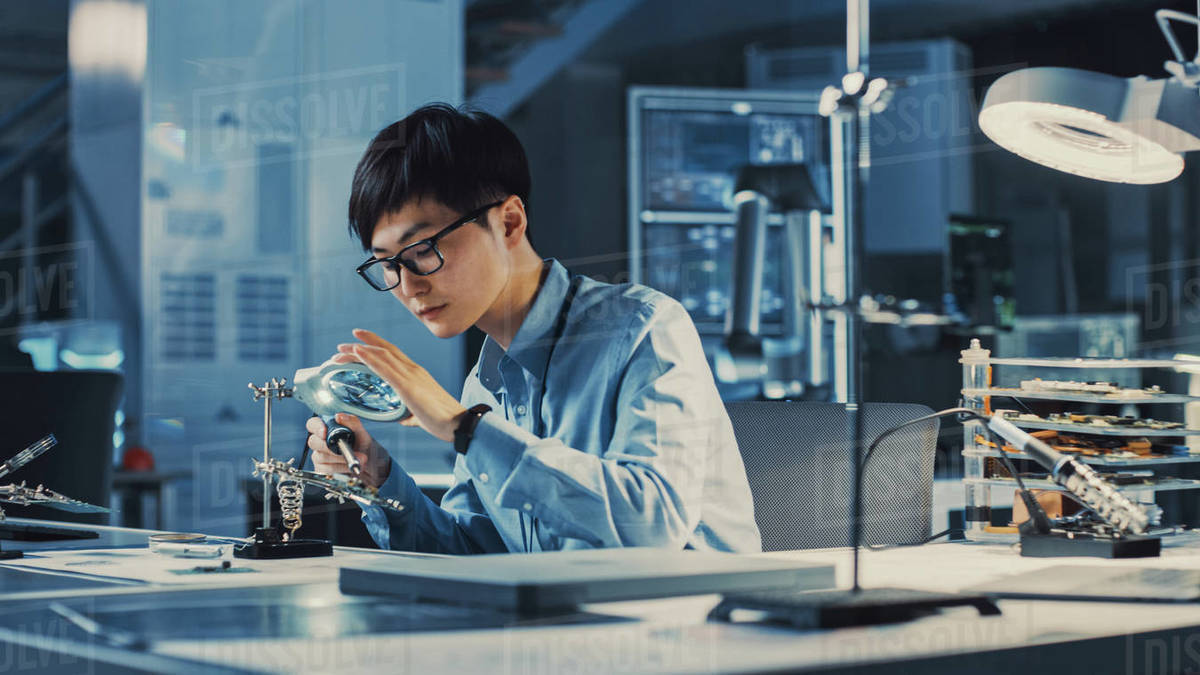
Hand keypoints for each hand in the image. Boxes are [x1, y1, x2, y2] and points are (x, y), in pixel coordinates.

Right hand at [306, 413, 391, 488]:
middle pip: (313, 442)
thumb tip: (339, 416)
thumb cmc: (363, 446)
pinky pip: (326, 469)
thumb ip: (351, 422)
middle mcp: (320, 442)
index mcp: (327, 429)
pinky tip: (349, 466)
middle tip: (345, 448)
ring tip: (357, 458)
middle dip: (329, 446)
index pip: (313, 424)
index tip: (324, 432)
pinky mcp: (322, 469)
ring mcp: (320, 456)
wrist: (370, 464)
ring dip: (341, 458)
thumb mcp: (361, 432)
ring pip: (321, 456)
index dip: (316, 427)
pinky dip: (340, 467)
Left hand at [336, 328, 466, 442]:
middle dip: (361, 344)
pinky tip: (357, 353)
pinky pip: (385, 368)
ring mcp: (411, 376)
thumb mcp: (421, 413)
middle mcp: (413, 369)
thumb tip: (402, 417)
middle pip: (384, 349)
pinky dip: (370, 358)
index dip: (375, 344)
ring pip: (381, 355)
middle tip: (341, 345)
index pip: (392, 353)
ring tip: (341, 349)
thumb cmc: (444, 420)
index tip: (358, 341)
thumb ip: (410, 413)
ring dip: (358, 350)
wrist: (458, 424)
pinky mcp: (408, 386)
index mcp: (417, 373)